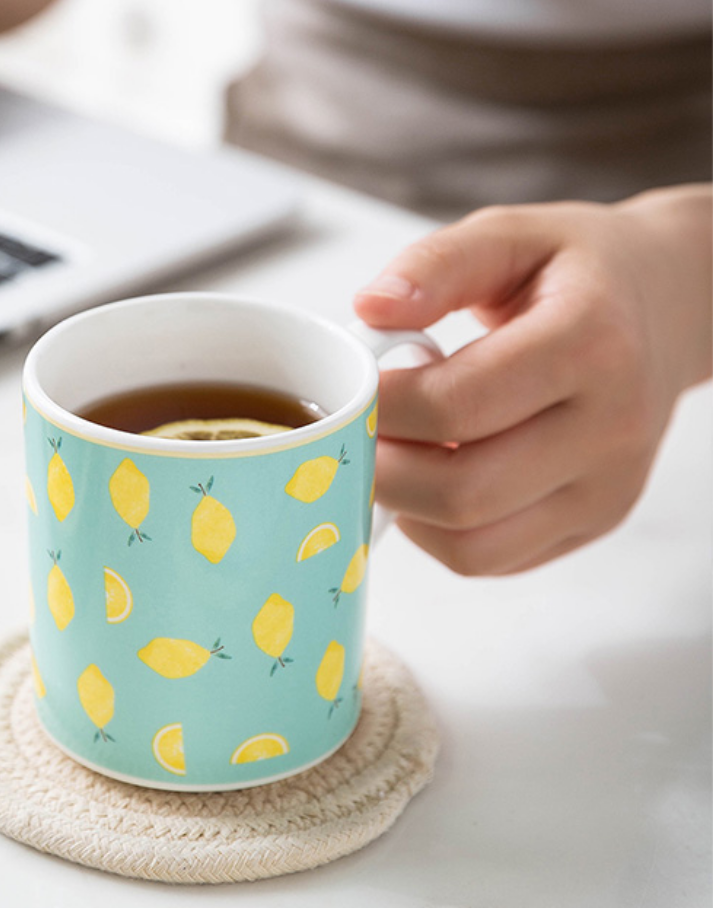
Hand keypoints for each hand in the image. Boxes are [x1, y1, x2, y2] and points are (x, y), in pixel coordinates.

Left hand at [355, 185, 711, 575]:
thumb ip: (437, 264)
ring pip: (471, 545)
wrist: (665, 309)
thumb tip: (371, 308)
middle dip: (385, 469)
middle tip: (359, 433)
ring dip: (407, 509)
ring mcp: (607, 488)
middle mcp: (611, 427)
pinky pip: (490, 559)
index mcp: (590, 342)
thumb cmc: (578, 272)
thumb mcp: (509, 235)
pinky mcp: (594, 522)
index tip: (354, 391)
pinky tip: (432, 479)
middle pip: (461, 491)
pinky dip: (438, 533)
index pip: (457, 405)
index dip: (382, 407)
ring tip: (397, 454)